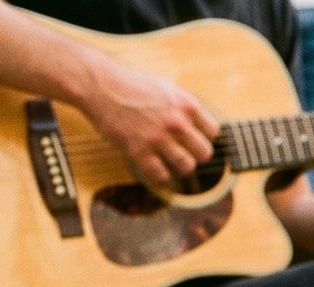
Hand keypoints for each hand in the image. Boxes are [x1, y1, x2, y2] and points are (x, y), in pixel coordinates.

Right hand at [79, 61, 218, 184]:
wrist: (99, 84)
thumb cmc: (131, 83)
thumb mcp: (166, 87)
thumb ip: (183, 106)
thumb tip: (200, 124)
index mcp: (186, 104)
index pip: (214, 132)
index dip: (205, 137)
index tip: (196, 139)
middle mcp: (176, 122)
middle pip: (205, 153)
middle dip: (197, 156)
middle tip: (186, 153)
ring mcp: (158, 138)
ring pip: (186, 167)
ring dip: (181, 168)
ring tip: (172, 163)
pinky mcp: (138, 151)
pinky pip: (160, 176)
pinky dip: (160, 177)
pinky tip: (155, 170)